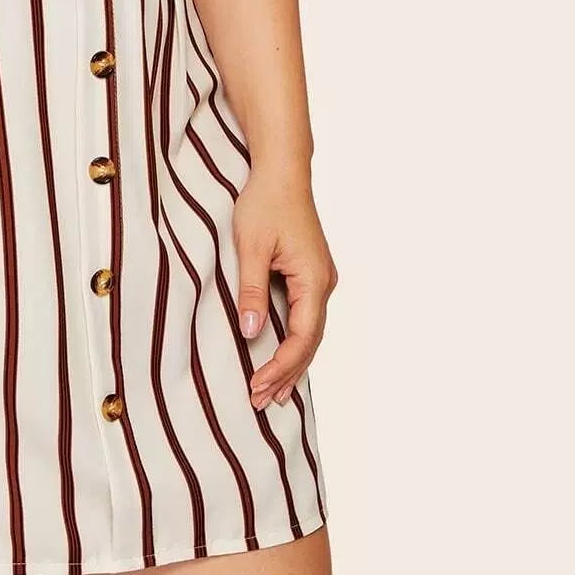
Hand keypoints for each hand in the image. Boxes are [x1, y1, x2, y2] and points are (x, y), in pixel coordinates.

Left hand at [233, 165, 336, 409]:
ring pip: (310, 334)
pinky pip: (306, 319)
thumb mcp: (251, 247)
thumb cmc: (265, 203)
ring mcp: (320, 280)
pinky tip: (283, 360)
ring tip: (273, 395)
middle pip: (310, 343)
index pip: (302, 337)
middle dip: (286, 374)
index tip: (256, 385)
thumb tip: (252, 332)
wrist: (282, 172)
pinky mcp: (311, 275)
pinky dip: (294, 344)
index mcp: (313, 280)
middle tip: (260, 402)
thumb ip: (251, 291)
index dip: (280, 366)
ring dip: (292, 364)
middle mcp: (323, 284)